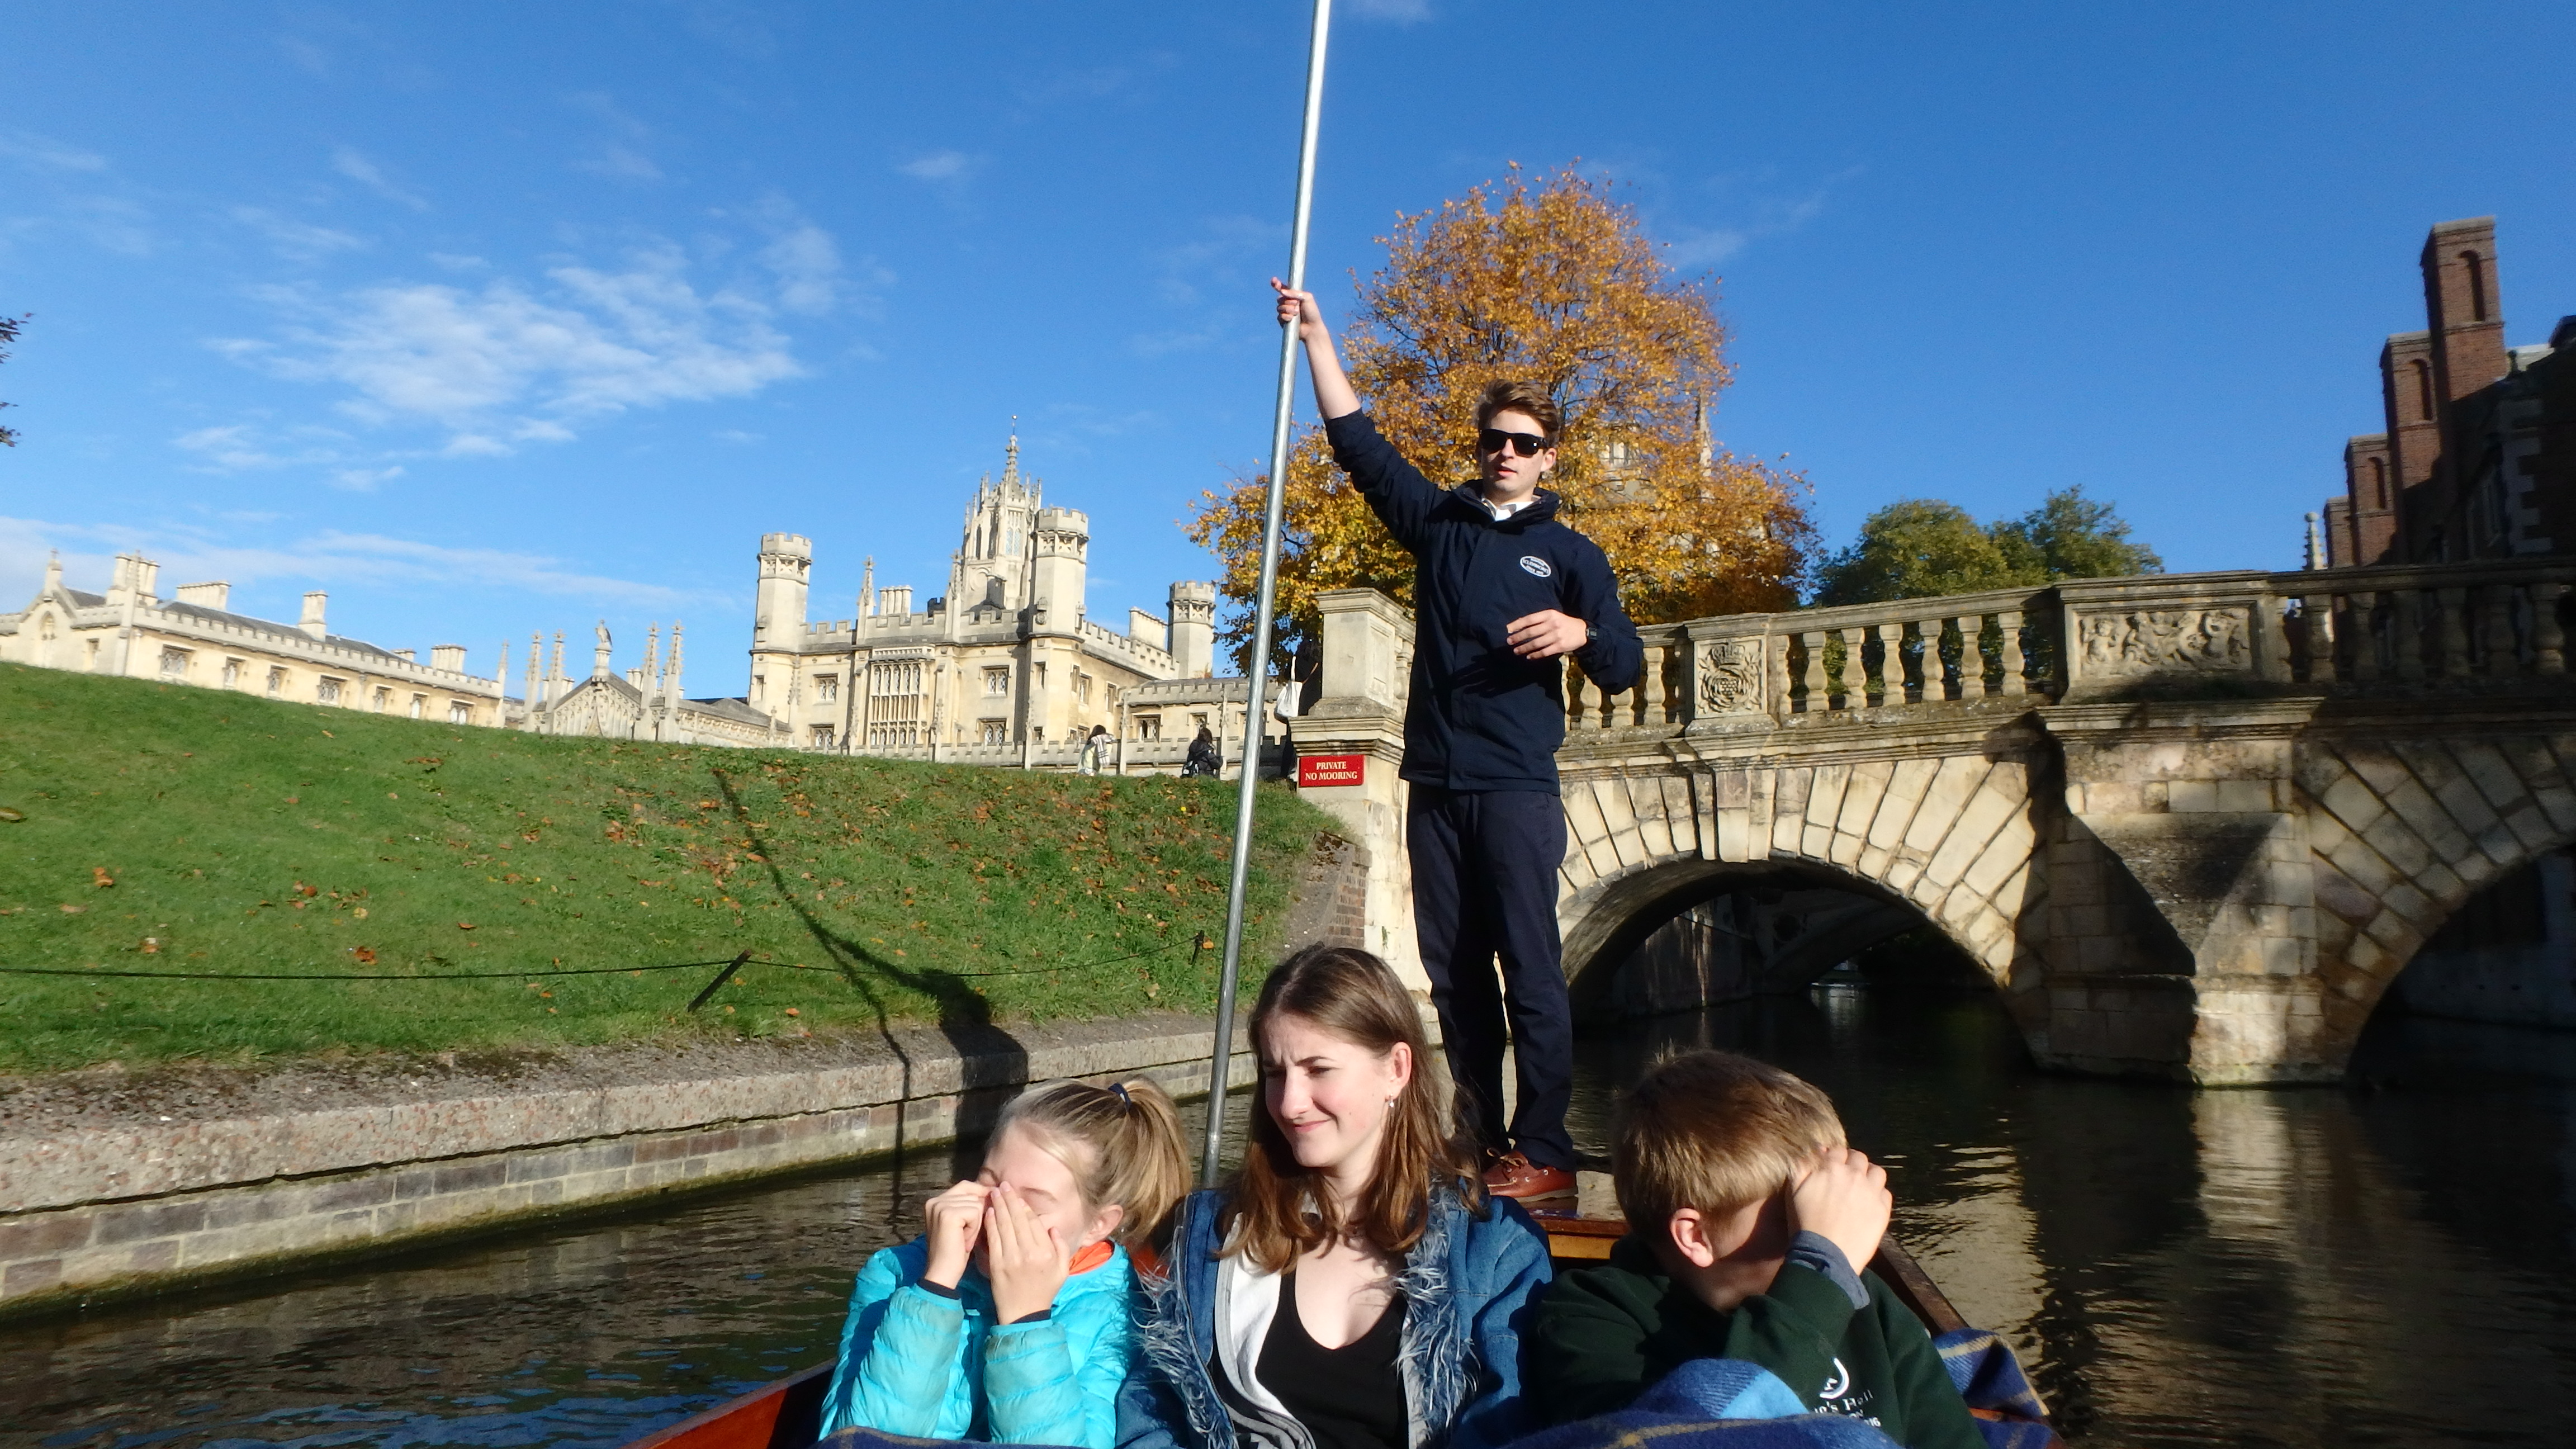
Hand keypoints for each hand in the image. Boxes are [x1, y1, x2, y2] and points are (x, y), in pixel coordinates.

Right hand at [921, 1179, 989, 1289]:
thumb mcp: (962, 1224)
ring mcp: (940, 1206)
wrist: (943, 1273)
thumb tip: (994, 1191)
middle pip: (972, 1193)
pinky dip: (975, 1228)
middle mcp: (935, 1200)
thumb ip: (969, 1206)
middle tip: (967, 1235)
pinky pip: (975, 1213)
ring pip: (976, 1204)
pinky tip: (965, 1241)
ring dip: (976, 1223)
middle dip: (978, 1212)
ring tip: (965, 1239)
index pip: (965, 1186)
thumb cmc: (955, 1252)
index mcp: (935, 1201)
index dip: (981, 1193)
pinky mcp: (948, 1214)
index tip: (994, 1202)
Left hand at [983, 1182, 1072, 1323]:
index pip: (1033, 1222)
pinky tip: (989, 1212)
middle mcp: (1028, 1252)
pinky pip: (993, 1239)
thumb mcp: (1062, 1270)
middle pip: (1017, 1219)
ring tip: (994, 1191)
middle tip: (1004, 1184)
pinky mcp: (996, 1264)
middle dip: (1010, 1199)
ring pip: (1004, 1225)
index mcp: (1045, 1252)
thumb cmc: (1044, 1291)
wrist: (1023, 1314)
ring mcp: (1010, 1258)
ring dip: (999, 1206)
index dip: (1024, 1206)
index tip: (1019, 1195)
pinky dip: (991, 1223)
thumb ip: (1061, 1246)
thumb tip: (1052, 1227)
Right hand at [1271, 278, 1327, 342]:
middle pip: (1279, 299)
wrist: (1312, 327)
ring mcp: (1285, 312)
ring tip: (1297, 313)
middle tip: (1297, 305)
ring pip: (1279, 307)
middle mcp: (1288, 303)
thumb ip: (1295, 293)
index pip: (1282, 288)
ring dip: (1288, 310)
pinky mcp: (1283, 321)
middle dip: (1288, 302)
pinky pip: (1279, 316)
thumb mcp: (1307, 298)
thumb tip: (1282, 291)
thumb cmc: (1312, 312)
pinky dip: (1286, 317)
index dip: (1277, 284)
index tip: (1274, 280)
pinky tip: (1292, 319)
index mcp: (1293, 296)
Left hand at [1507, 609, 1588, 659]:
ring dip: (1524, 648)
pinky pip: (1544, 652)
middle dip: (1518, 637)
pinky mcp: (1560, 646)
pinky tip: (1529, 657)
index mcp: (1549, 614)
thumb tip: (1519, 624)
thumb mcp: (1553, 616)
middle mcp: (1552, 624)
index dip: (1517, 624)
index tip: (1508, 630)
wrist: (1583, 631)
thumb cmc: (1563, 622)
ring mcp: (1556, 636)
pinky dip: (1535, 655)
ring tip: (1516, 651)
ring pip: (1536, 643)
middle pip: (1531, 632)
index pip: (1529, 619)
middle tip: (1509, 642)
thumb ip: (1538, 619)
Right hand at [1788, 1147, 1890, 1275]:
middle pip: (1859, 1158)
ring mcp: (1871, 1192)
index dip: (1834, 1156)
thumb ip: (1802, 1166)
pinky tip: (1869, 1202)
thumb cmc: (1804, 1224)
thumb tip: (1816, 1150)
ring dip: (1869, 1175)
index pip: (1837, 1150)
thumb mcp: (1792, 1191)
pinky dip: (1878, 1193)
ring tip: (1862, 1186)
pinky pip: (1886, 1193)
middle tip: (1847, 1175)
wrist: (1824, 1255)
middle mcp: (1854, 1175)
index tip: (1831, 1165)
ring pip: (1877, 1172)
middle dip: (1852, 1162)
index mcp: (1831, 1168)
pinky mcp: (1882, 1210)